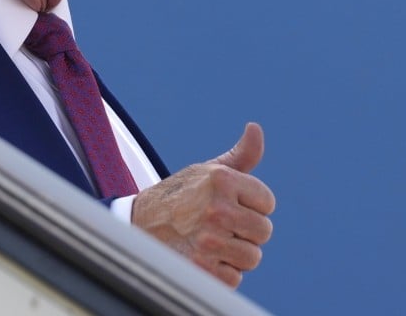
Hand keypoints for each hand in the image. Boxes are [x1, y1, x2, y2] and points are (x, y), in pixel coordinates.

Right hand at [131, 122, 275, 287]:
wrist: (137, 223)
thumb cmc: (179, 196)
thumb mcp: (207, 171)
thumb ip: (240, 155)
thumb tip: (255, 128)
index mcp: (221, 180)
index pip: (267, 202)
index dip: (250, 206)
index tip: (229, 205)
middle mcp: (216, 208)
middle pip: (264, 231)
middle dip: (245, 232)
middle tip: (219, 226)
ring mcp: (209, 240)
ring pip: (252, 257)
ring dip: (234, 254)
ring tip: (210, 242)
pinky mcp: (201, 268)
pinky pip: (235, 277)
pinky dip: (221, 272)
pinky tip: (201, 257)